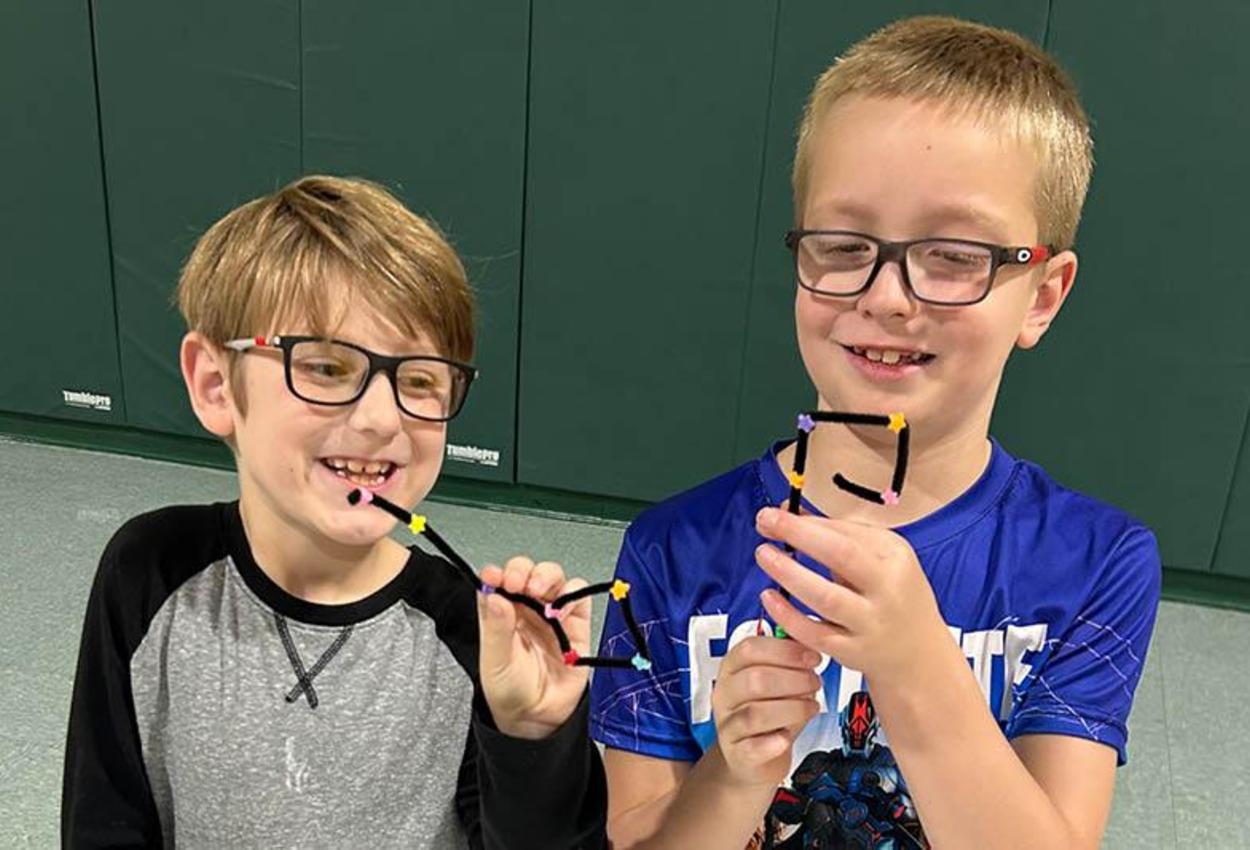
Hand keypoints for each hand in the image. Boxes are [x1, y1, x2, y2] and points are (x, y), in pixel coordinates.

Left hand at [477, 557, 590, 739]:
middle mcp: (525, 608)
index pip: (497, 580)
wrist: (539, 718)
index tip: (495, 577)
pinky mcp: (575, 622)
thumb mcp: (495, 661)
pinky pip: (578, 596)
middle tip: (518, 583)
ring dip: (546, 575)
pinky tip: (561, 607)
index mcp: (500, 613)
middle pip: (526, 571)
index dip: (497, 573)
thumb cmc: (511, 691)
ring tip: (538, 589)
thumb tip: (492, 595)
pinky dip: (573, 593)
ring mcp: (551, 613)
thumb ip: (495, 627)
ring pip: (552, 577)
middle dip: (522, 570)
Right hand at [710, 635, 822, 789]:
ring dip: (792, 708)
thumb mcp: (777, 682)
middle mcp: (725, 694)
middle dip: (793, 679)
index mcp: (732, 668)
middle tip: (815, 682)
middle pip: (754, 679)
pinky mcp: (737, 753)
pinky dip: (775, 742)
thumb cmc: (768, 715)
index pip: (749, 649)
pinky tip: (787, 738)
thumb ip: (790, 664)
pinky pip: (753, 747)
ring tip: (811, 707)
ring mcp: (728, 724)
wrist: (752, 758)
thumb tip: (811, 644)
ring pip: (756, 713)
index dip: (784, 650)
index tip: (812, 656)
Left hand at [754, 506, 947, 685]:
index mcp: (894, 557)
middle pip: (842, 556)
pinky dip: (787, 615)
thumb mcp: (878, 557)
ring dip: (789, 574)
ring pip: (826, 598)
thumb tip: (788, 513)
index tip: (774, 515)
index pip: (846, 532)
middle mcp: (886, 589)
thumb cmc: (892, 595)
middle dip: (799, 535)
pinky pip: (815, 634)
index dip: (805, 522)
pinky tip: (770, 597)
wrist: (918, 653)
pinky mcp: (853, 652)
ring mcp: (871, 623)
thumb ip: (835, 534)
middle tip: (766, 524)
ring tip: (765, 555)